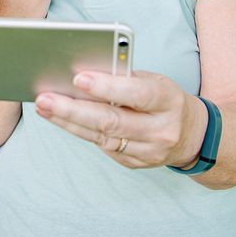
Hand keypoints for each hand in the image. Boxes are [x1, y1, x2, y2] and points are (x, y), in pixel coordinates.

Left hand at [34, 70, 205, 168]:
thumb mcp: (155, 81)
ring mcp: (148, 151)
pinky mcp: (135, 164)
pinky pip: (102, 147)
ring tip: (44, 106)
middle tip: (45, 98)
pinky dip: (79, 131)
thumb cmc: (165, 100)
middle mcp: (160, 130)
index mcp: (168, 101)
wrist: (191, 135)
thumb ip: (125, 77)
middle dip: (73, 109)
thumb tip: (84, 72)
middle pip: (112, 121)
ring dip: (68, 121)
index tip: (78, 78)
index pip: (137, 94)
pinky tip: (61, 119)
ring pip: (101, 137)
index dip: (107, 87)